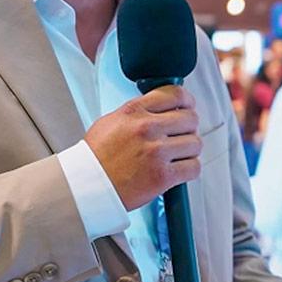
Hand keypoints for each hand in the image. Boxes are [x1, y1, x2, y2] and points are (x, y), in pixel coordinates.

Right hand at [84, 85, 200, 209]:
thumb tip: (161, 107)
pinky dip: (190, 169)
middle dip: (188, 128)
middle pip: (190, 118)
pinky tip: (179, 170)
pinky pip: (193, 167)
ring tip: (178, 156)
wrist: (86, 186)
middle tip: (181, 136)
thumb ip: (137, 112)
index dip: (186, 101)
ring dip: (189, 150)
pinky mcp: (162, 176)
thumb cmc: (96, 157)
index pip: (174, 94)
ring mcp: (156, 152)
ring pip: (195, 143)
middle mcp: (147, 128)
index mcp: (134, 111)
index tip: (187, 107)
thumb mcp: (111, 121)